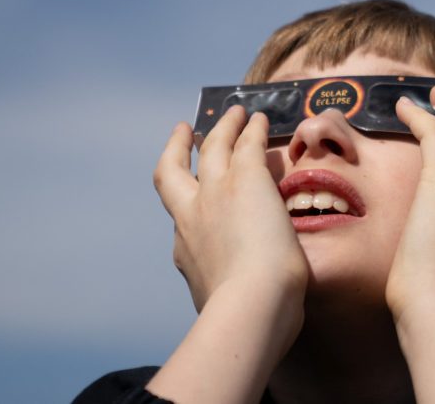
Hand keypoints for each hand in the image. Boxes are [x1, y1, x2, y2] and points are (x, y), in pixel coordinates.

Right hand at [153, 109, 307, 314]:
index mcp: (188, 252)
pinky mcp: (246, 179)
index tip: (192, 195)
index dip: (188, 202)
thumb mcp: (226, 308)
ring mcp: (216, 194)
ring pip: (213, 146)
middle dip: (176, 148)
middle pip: (172, 171)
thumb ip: (229, 299)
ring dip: (223, 126)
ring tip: (234, 112)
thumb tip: (245, 315)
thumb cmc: (249, 321)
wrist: (250, 306)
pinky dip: (253, 128)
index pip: (185, 218)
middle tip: (183, 131)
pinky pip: (248, 142)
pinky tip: (262, 119)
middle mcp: (192, 216)